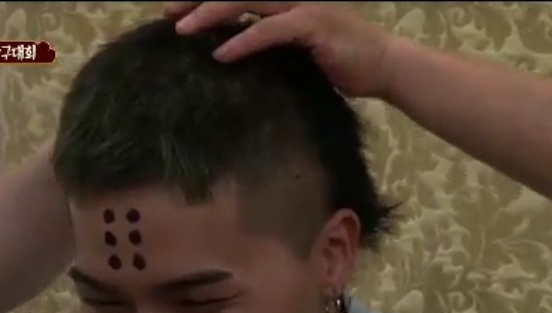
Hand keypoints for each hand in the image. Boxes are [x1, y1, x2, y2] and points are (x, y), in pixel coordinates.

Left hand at [164, 2, 397, 98]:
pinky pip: (269, 30)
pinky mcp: (312, 25)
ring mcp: (301, 6)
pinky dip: (243, 40)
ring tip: (184, 29)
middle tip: (167, 14)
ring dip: (212, 14)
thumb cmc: (339, 61)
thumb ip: (265, 44)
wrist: (384, 67)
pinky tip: (221, 54)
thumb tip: (225, 54)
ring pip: (246, 1)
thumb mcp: (293, 51)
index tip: (173, 10)